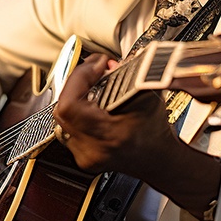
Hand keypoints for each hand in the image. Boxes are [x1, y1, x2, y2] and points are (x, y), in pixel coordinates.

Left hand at [54, 54, 220, 220]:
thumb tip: (107, 62)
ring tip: (91, 84)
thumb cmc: (156, 133)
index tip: (96, 66)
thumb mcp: (147, 98)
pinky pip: (66, 127)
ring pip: (61, 118)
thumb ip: (128, 77)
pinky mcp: (81, 155)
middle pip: (63, 109)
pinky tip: (88, 102)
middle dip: (77, 83)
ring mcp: (84, 155)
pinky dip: (76, 111)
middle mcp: (92, 149)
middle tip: (93, 72)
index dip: (80, 78)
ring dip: (74, 96)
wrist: (158, 159)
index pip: (71, 104)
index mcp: (109, 137)